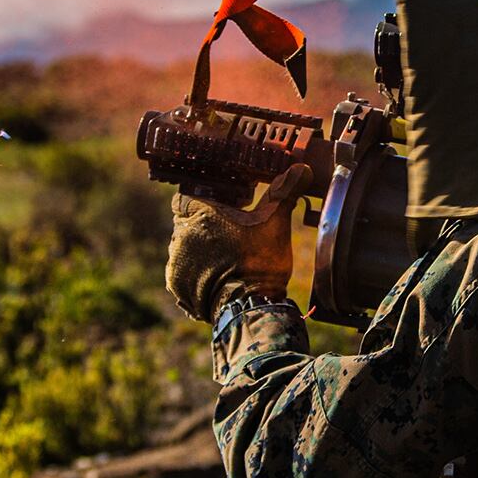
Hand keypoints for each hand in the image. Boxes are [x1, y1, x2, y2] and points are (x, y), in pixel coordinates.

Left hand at [166, 164, 308, 322]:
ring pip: (184, 246)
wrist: (251, 307)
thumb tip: (301, 170)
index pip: (187, 196)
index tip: (218, 206)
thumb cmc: (260, 262)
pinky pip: (182, 270)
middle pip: (186, 222)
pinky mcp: (177, 284)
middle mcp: (181, 235)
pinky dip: (196, 271)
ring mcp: (176, 261)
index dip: (203, 200)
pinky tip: (216, 274)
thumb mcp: (275, 222)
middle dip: (203, 226)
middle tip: (227, 233)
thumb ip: (283, 193)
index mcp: (200, 213)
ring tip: (224, 257)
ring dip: (198, 248)